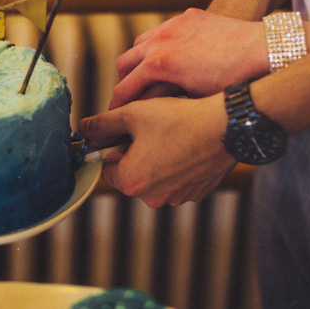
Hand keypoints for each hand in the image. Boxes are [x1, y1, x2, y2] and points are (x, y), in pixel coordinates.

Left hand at [80, 95, 236, 207]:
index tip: (124, 134)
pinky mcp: (196, 193)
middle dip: (134, 155)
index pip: (107, 169)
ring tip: (169, 136)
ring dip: (155, 160)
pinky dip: (176, 166)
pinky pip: (176, 180)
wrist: (225, 126)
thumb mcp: (132, 113)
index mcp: (131, 181)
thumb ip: (102, 124)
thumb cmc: (177, 118)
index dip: (112, 149)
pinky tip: (185, 145)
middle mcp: (153, 197)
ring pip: (154, 178)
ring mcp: (177, 197)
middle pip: (130, 175)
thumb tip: (84, 129)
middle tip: (148, 131)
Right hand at [110, 8, 268, 108]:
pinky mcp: (187, 16)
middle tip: (127, 97)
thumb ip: (163, 99)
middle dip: (123, 81)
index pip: (125, 88)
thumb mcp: (193, 99)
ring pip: (140, 43)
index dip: (117, 105)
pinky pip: (162, 30)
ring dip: (138, 61)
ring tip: (144, 77)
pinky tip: (168, 57)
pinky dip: (157, 45)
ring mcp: (173, 25)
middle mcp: (160, 40)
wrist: (265, 50)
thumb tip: (145, 111)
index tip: (115, 115)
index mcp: (159, 64)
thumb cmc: (233, 81)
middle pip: (125, 62)